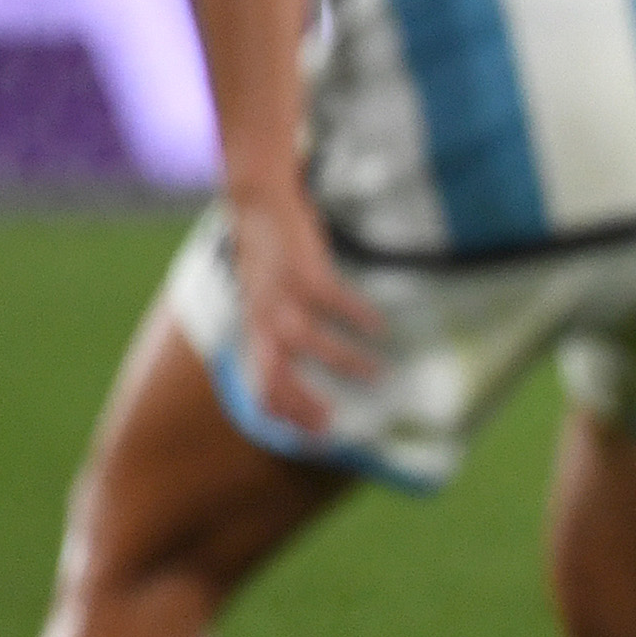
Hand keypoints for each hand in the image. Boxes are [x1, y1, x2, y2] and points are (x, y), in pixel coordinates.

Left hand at [226, 180, 383, 435]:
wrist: (256, 203)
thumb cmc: (266, 252)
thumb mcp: (261, 297)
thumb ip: (273, 326)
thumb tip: (300, 357)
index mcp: (254, 329)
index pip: (260, 386)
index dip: (284, 414)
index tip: (315, 433)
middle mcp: (262, 318)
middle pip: (275, 375)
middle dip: (304, 403)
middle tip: (335, 423)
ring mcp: (281, 293)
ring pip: (306, 342)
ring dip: (342, 361)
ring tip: (379, 374)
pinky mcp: (304, 268)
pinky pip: (332, 300)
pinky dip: (357, 316)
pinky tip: (381, 328)